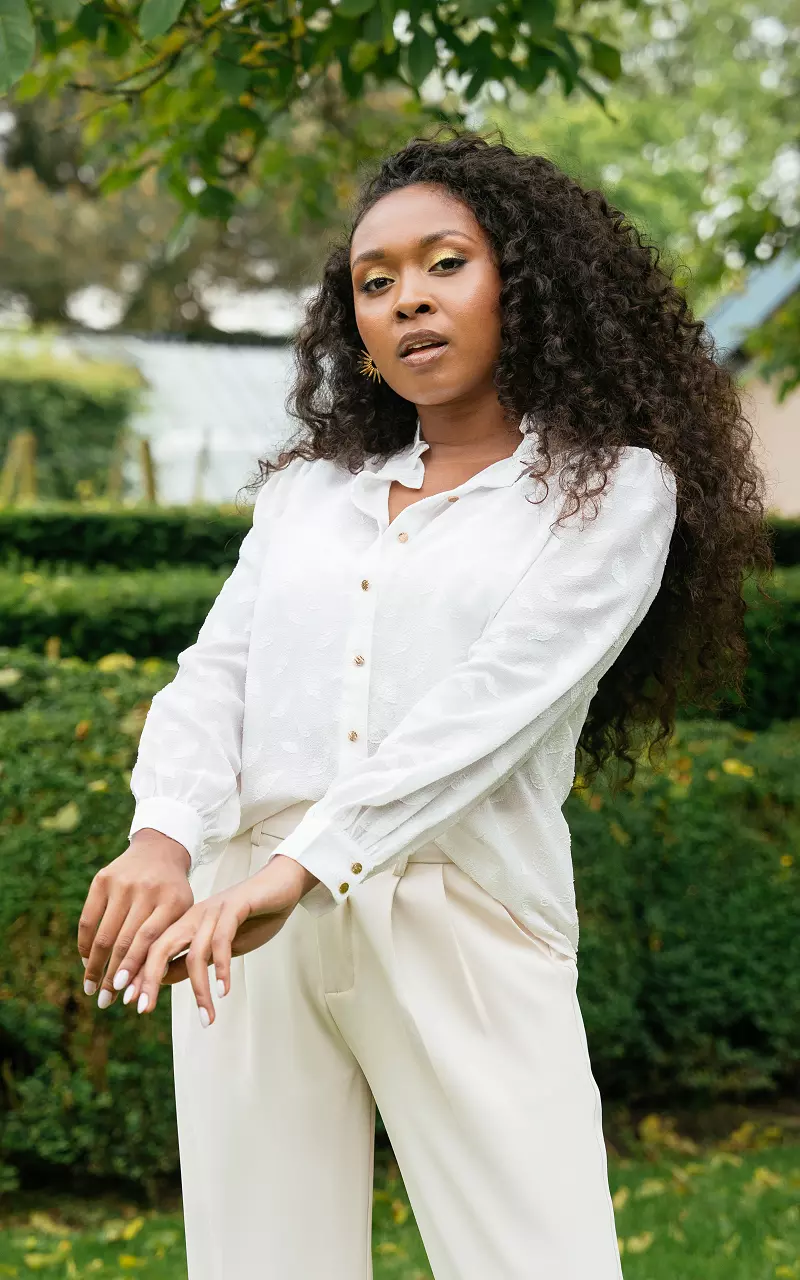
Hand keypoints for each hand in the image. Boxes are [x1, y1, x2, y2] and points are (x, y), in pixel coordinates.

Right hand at [78, 829, 194, 1010]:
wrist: (160, 850)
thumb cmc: (173, 893)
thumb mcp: (182, 914)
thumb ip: (169, 943)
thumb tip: (148, 986)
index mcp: (172, 901)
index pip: (149, 940)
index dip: (134, 967)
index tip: (123, 993)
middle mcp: (146, 890)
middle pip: (124, 941)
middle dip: (112, 975)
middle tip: (105, 1001)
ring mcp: (122, 883)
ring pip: (103, 934)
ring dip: (94, 966)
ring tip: (91, 988)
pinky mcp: (102, 879)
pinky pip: (88, 919)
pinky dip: (84, 944)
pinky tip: (86, 961)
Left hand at [121, 854, 318, 1025]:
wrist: (281, 884)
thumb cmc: (251, 917)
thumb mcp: (217, 946)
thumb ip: (190, 960)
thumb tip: (161, 979)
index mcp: (185, 924)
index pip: (154, 951)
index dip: (139, 974)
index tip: (130, 1002)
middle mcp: (194, 916)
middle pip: (161, 948)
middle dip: (148, 979)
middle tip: (142, 1008)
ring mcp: (214, 911)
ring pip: (195, 953)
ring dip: (199, 989)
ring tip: (206, 1017)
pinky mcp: (235, 908)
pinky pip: (222, 941)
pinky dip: (222, 968)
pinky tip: (224, 989)